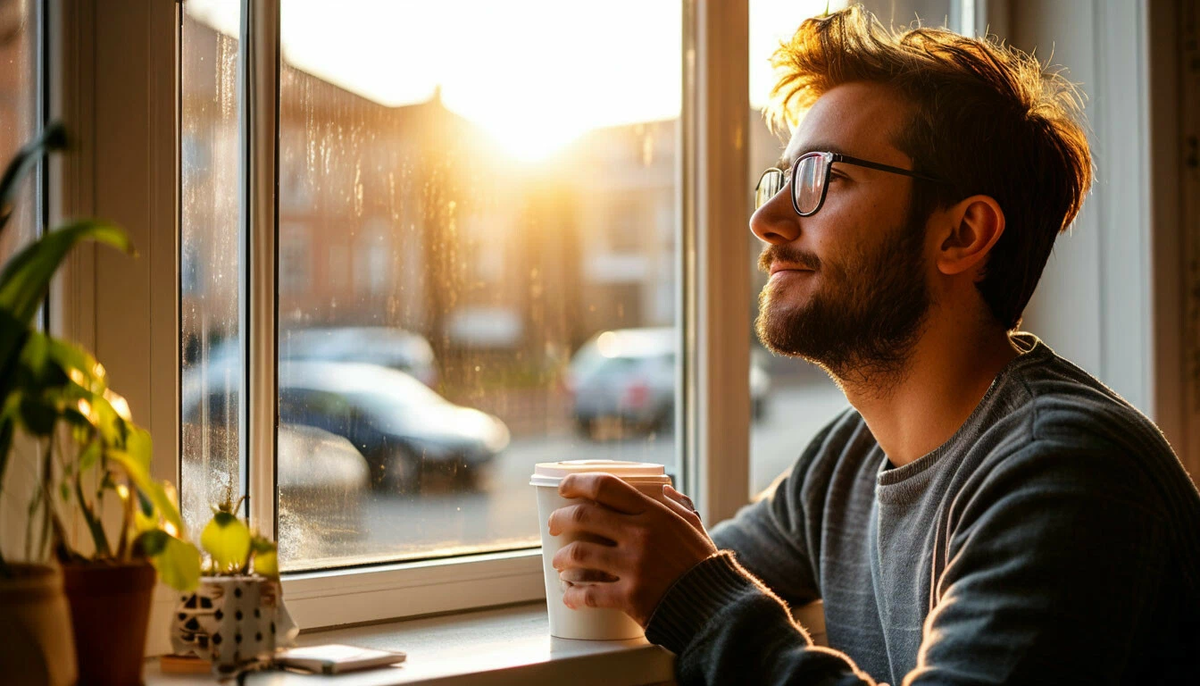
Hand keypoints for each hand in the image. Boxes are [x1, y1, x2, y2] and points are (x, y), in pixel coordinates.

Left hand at [547, 474, 717, 626]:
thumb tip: (662, 489)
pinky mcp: (630, 597)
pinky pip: (590, 593)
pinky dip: (574, 595)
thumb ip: (676, 506)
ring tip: (558, 562)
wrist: (714, 607)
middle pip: (584, 516)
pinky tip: (569, 596)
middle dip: (560, 519)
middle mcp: (641, 535)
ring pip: (579, 553)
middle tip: (552, 526)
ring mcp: (634, 566)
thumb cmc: (701, 565)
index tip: (564, 488)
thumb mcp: (692, 527)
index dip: (577, 483)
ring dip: (562, 557)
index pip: (606, 487)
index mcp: (654, 514)